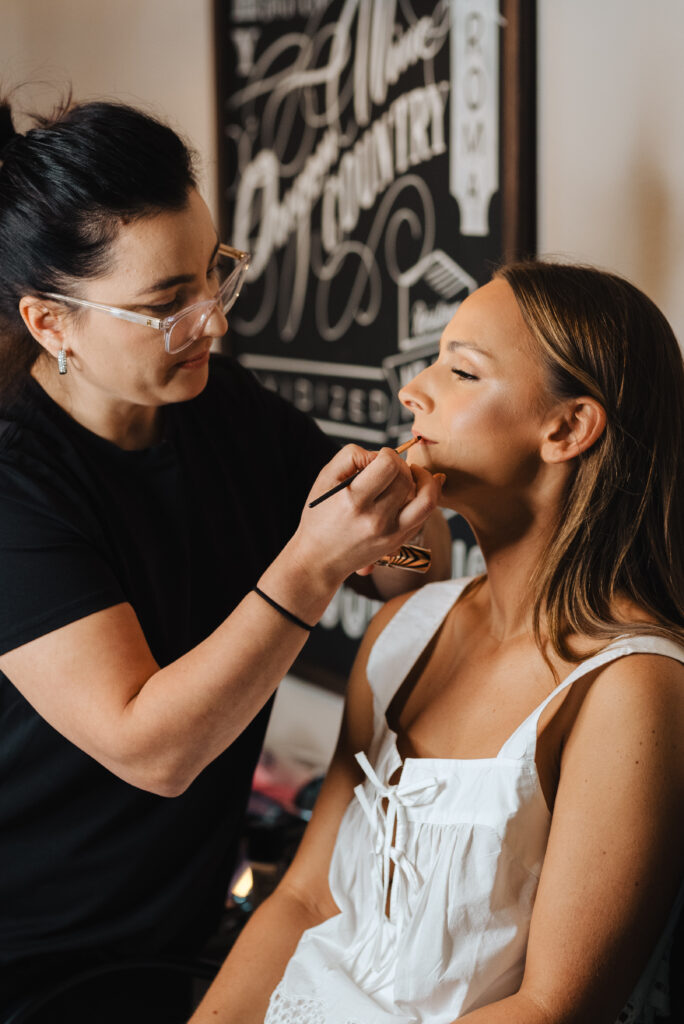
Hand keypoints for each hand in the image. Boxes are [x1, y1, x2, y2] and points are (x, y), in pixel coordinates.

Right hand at [293, 444, 443, 585]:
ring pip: (427, 499)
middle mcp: (375, 519)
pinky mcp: (398, 542)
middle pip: (407, 478)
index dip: (388, 453)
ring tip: (415, 474)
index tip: (380, 457)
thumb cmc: (320, 517)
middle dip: (402, 464)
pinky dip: (425, 498)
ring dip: (426, 480)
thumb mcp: (325, 479)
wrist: (319, 559)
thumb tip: (377, 454)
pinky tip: (416, 490)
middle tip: (392, 465)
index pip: (388, 465)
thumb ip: (350, 456)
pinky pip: (424, 515)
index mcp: (354, 501)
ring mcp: (391, 533)